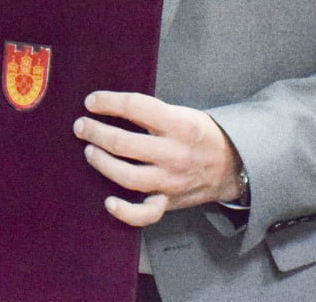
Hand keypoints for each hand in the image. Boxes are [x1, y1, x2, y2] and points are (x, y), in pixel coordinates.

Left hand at [74, 91, 241, 226]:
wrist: (233, 165)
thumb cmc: (200, 135)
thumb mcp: (184, 113)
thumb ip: (151, 112)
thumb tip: (109, 105)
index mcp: (180, 125)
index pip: (136, 108)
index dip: (108, 102)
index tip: (91, 101)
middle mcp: (175, 154)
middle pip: (124, 143)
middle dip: (96, 132)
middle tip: (81, 126)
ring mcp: (172, 181)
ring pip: (129, 176)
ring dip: (102, 163)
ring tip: (90, 151)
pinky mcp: (170, 201)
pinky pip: (146, 213)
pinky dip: (125, 212)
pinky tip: (109, 202)